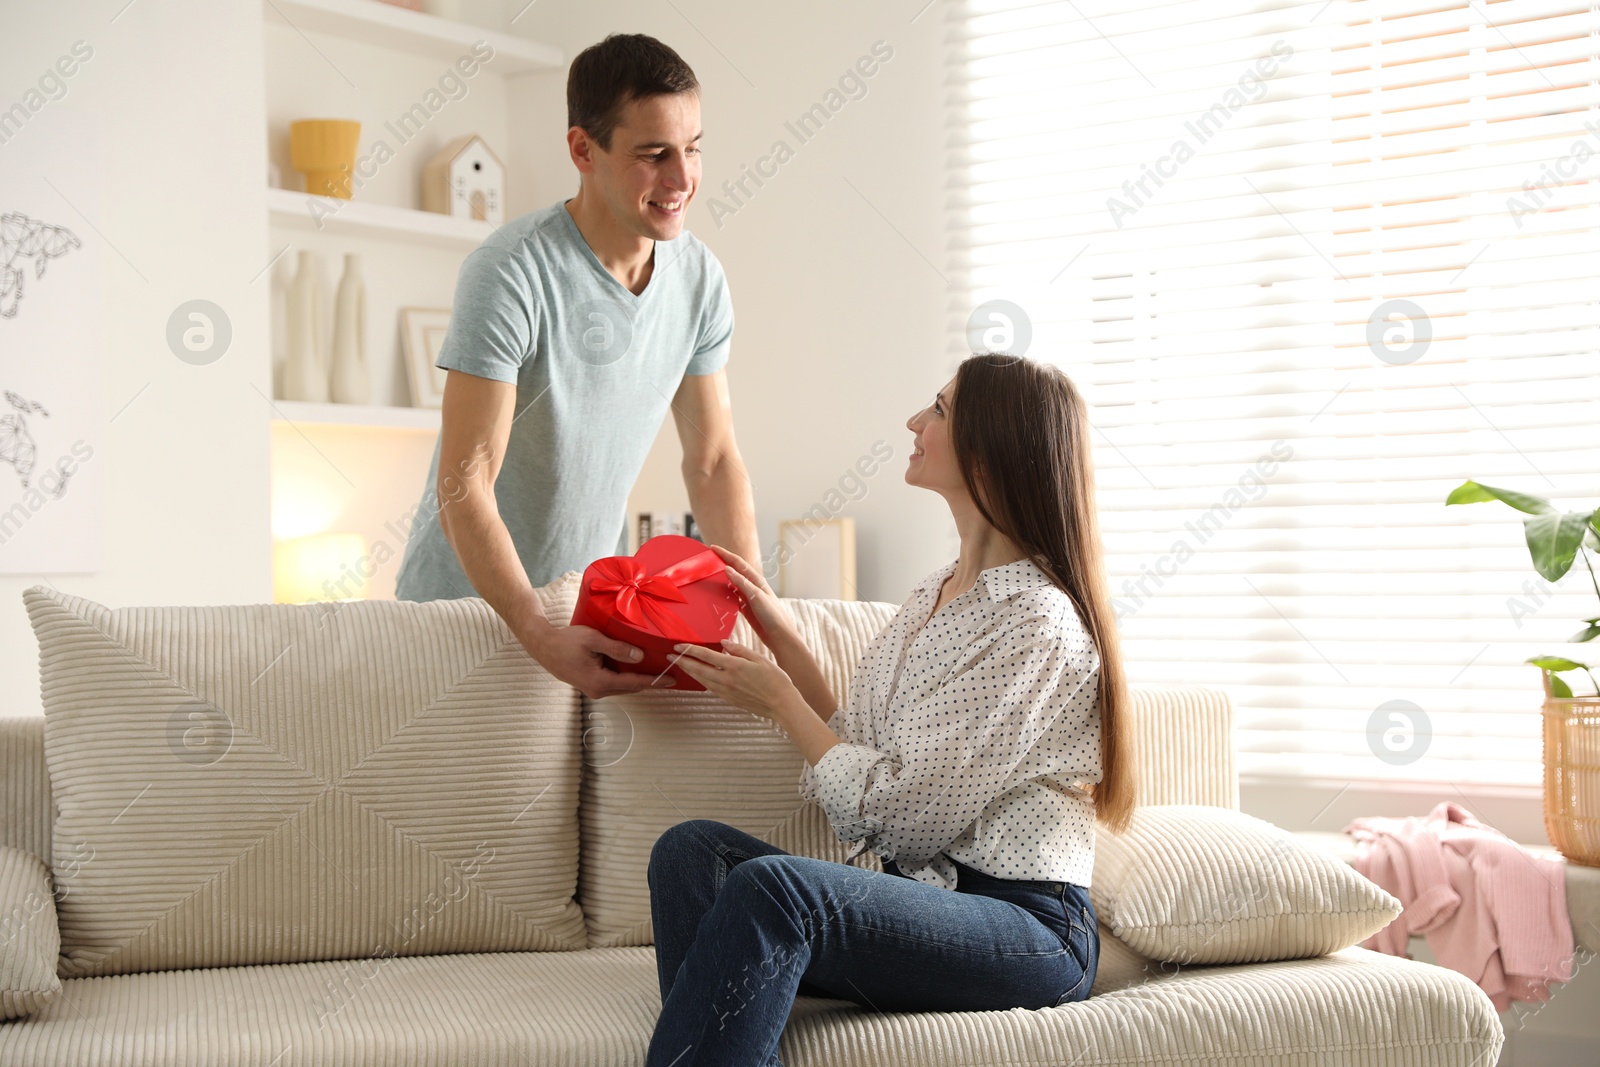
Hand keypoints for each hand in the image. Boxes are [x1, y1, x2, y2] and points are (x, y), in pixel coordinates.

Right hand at [524, 622, 676, 700]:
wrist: (544, 647)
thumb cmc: (566, 641)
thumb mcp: (593, 640)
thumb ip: (617, 648)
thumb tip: (639, 657)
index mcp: (600, 681)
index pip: (634, 683)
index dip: (655, 681)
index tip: (672, 679)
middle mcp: (598, 690)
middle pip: (632, 688)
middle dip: (651, 682)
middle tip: (670, 675)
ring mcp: (594, 690)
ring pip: (624, 686)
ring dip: (639, 680)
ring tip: (657, 671)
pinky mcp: (591, 685)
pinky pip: (615, 683)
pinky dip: (628, 677)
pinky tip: (636, 668)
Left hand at [670, 640, 801, 723]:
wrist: (782, 704)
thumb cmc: (775, 679)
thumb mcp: (759, 658)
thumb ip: (739, 650)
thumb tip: (723, 643)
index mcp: (734, 666)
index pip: (706, 656)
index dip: (690, 650)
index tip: (679, 646)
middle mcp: (726, 680)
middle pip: (698, 669)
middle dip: (683, 662)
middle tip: (670, 656)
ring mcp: (727, 691)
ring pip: (702, 680)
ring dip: (690, 672)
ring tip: (680, 665)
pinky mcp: (729, 699)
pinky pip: (710, 688)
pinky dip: (701, 681)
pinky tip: (699, 677)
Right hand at [708, 544, 798, 652]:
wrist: (779, 636)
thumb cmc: (773, 615)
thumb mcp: (756, 597)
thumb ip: (742, 583)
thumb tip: (727, 569)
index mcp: (756, 580)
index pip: (738, 563)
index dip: (725, 554)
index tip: (712, 548)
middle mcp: (752, 587)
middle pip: (734, 572)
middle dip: (721, 564)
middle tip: (708, 560)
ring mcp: (749, 598)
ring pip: (732, 585)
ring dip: (721, 580)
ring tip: (709, 576)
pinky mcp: (746, 609)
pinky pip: (732, 598)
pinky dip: (724, 595)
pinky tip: (716, 596)